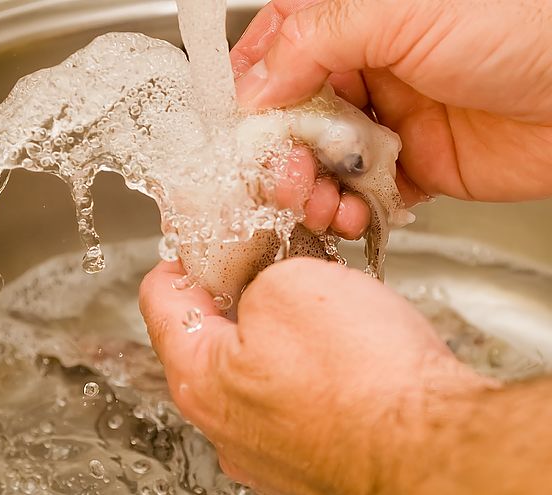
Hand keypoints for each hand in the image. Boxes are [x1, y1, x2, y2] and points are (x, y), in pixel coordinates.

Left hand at [139, 257, 490, 494]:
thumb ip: (255, 278)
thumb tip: (259, 287)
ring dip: (282, 348)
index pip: (160, 302)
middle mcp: (223, 430)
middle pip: (210, 346)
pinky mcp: (311, 479)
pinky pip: (299, 417)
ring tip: (326, 323)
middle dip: (240, 303)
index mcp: (198, 378)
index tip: (204, 245)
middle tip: (276, 274)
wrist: (435, 462)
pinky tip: (350, 372)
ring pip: (258, 384)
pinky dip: (315, 388)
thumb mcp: (291, 286)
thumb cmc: (364, 379)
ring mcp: (267, 461)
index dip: (182, 260)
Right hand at [232, 0, 551, 202]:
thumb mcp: (400, 8)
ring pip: (319, 162)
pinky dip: (347, 211)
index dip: (246, 92)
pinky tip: (349, 214)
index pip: (274, 52)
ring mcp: (387, 118)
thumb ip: (313, 40)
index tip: (232, 130)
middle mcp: (365, 66)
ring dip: (307, 190)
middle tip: (280, 177)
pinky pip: (361, 195)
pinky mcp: (413, 166)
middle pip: (289, 118)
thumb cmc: (521, 22)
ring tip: (314, 202)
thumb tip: (252, 85)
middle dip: (275, 154)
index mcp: (354, 18)